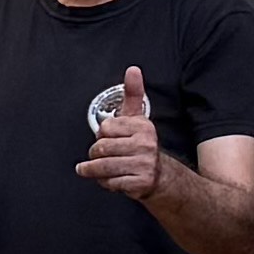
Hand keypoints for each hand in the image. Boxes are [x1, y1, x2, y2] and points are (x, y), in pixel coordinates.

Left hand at [74, 66, 164, 200]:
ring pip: (103, 167)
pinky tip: (110, 179)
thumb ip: (132, 94)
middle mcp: (145, 144)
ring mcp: (144, 164)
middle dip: (95, 154)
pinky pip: (111, 183)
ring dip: (94, 170)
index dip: (102, 134)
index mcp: (142, 126)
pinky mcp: (140, 182)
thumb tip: (133, 70)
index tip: (107, 138)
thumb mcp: (137, 118)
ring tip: (93, 169)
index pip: (105, 128)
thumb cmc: (142, 144)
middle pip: (101, 148)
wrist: (160, 175)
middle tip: (99, 155)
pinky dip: (105, 183)